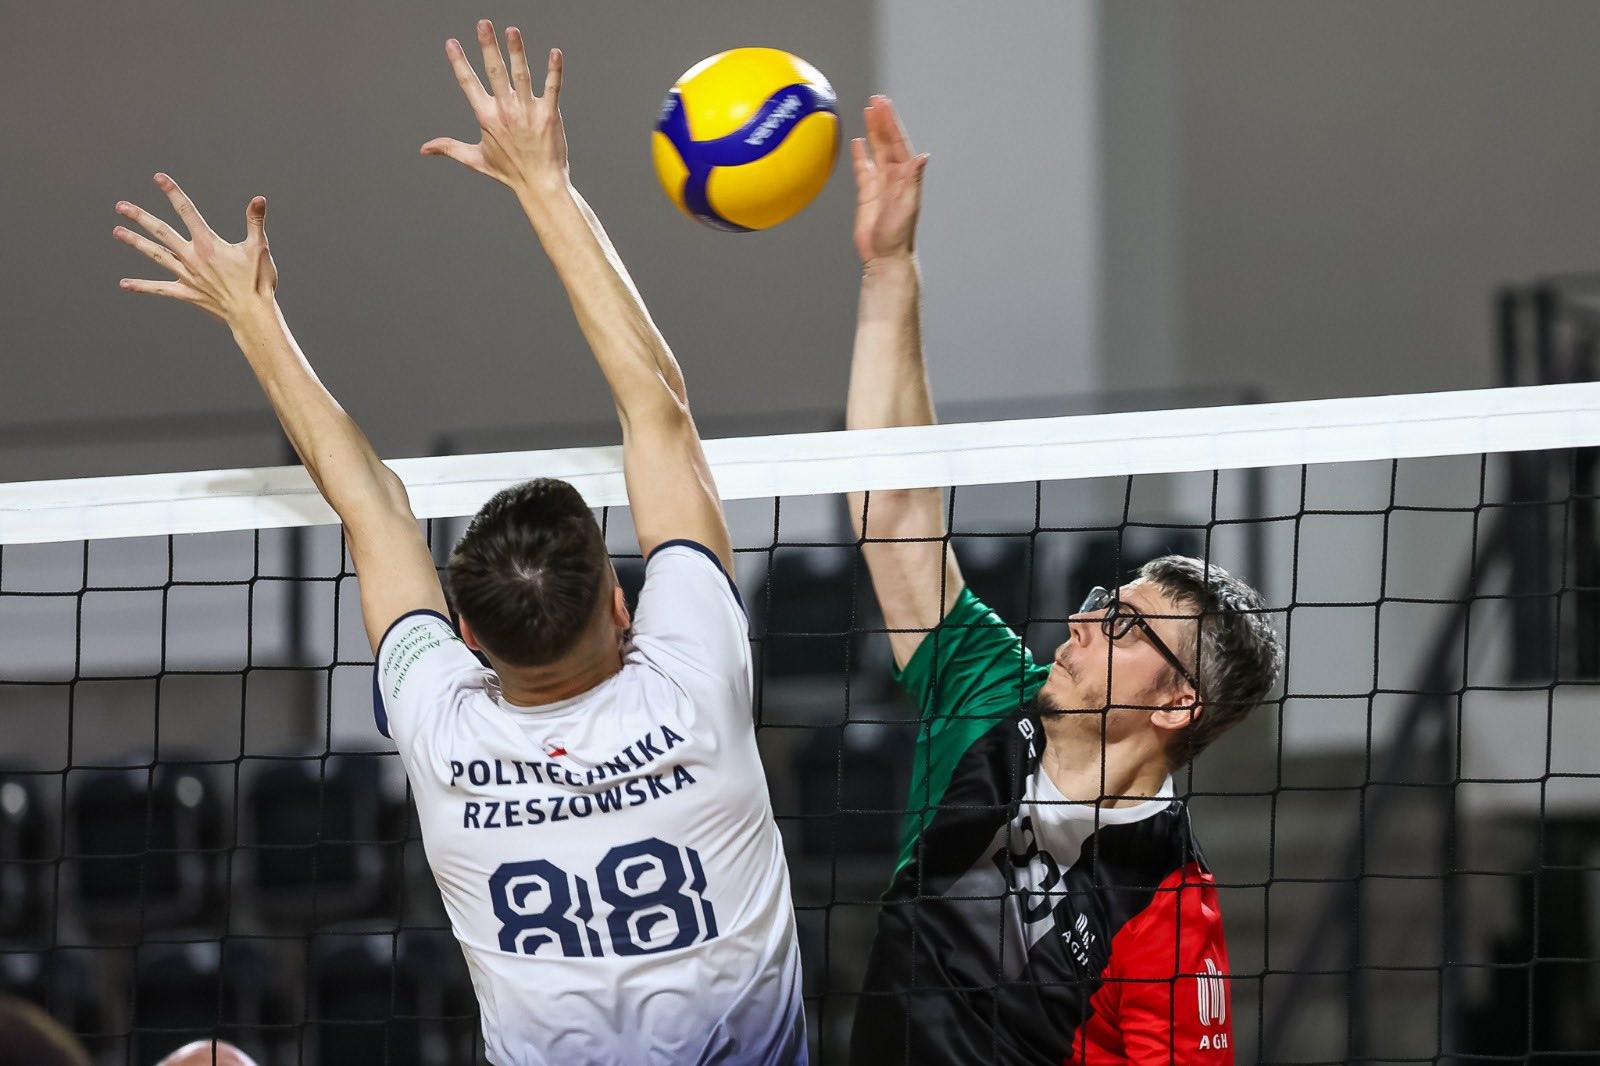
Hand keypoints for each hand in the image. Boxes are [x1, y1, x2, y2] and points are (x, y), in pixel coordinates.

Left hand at [114, 174, 276, 325]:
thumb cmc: (257, 282)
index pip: (187, 211)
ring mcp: (187, 275)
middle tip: (121, 206)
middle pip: (161, 232)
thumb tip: (259, 199)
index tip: (159, 178)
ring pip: (156, 255)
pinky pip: (160, 288)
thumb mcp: (259, 248)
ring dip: (135, 242)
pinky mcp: (187, 293)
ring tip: (117, 231)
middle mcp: (192, 257)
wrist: (251, 314)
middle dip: (140, 217)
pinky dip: (142, 286)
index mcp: (208, 243)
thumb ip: (255, 221)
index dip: (172, 192)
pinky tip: (124, 284)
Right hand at [422, 20, 566, 193]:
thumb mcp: (475, 159)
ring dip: (517, 52)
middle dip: (488, 47)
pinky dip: (554, 71)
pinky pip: (552, 88)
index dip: (459, 62)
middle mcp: (506, 111)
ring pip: (522, 76)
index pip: (469, 84)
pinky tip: (555, 52)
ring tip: (512, 30)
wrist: (540, 184)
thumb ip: (450, 148)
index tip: (451, 42)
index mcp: (487, 117)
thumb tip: (424, 149)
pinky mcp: (549, 115)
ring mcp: (528, 112)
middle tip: (483, 24)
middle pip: (495, 72)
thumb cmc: (509, 171)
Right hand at [851, 96, 928, 267]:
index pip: (898, 142)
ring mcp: (880, 184)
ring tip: (868, 112)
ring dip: (873, 132)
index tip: (883, 104)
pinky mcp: (867, 194)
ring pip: (877, 150)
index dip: (891, 122)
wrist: (884, 256)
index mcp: (905, 176)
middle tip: (876, 100)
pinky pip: (864, 168)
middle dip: (882, 120)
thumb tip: (922, 157)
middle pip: (887, 141)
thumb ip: (913, 179)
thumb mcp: (907, 204)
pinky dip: (861, 155)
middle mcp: (894, 176)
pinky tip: (857, 142)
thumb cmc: (898, 235)